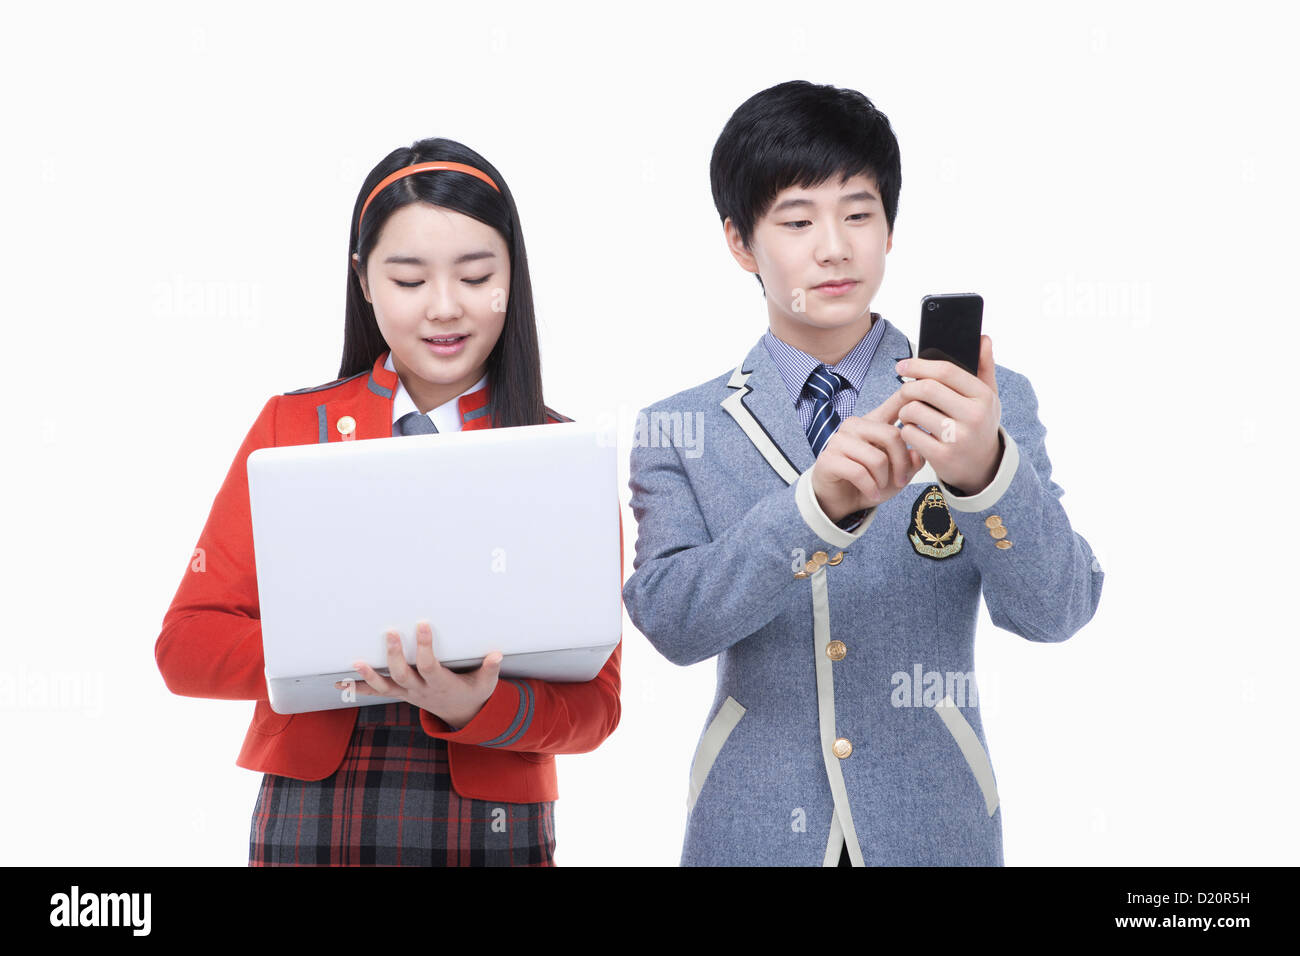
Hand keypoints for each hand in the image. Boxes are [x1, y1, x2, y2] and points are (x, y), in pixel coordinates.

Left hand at [335, 620, 502, 727]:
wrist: (461, 715)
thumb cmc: (473, 694)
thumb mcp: (485, 684)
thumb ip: (490, 669)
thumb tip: (497, 654)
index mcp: (440, 684)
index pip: (430, 665)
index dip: (425, 646)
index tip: (423, 624)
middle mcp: (420, 691)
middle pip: (402, 675)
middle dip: (394, 655)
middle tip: (390, 633)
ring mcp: (408, 694)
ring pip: (385, 687)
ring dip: (369, 675)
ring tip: (356, 662)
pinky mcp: (400, 694)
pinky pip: (376, 693)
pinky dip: (358, 688)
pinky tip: (340, 683)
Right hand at [810, 387, 923, 521]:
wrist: (840, 502)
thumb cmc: (870, 482)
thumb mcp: (898, 472)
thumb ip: (912, 461)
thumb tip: (917, 453)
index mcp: (873, 422)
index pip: (896, 401)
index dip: (912, 396)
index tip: (926, 397)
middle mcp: (854, 425)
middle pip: (891, 435)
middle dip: (902, 464)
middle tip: (902, 481)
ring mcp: (839, 440)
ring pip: (877, 458)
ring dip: (884, 480)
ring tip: (881, 488)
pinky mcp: (828, 458)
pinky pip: (860, 473)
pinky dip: (871, 489)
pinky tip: (872, 495)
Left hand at [895, 334, 1001, 493]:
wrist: (983, 467)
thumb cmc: (980, 424)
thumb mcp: (988, 397)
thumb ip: (984, 367)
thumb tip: (983, 338)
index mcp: (983, 396)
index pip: (946, 371)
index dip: (919, 365)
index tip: (902, 366)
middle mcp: (974, 416)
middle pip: (926, 389)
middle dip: (908, 387)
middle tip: (903, 391)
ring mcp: (958, 438)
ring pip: (913, 411)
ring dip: (905, 410)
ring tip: (911, 414)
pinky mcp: (942, 456)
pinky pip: (909, 433)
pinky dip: (906, 430)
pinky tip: (914, 431)